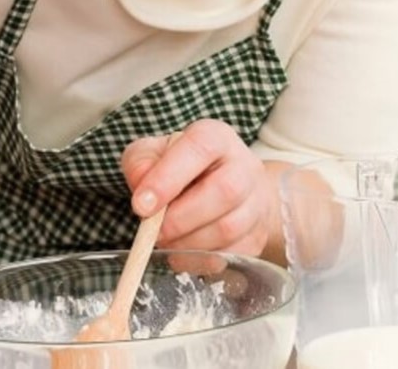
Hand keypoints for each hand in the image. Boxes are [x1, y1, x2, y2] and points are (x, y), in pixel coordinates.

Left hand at [121, 120, 273, 256]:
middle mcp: (244, 165)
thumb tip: (141, 191)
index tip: (141, 206)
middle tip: (153, 231)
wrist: (221, 186)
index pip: (199, 149)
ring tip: (165, 241)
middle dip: (180, 218)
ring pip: (229, 228)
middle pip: (224, 191)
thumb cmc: (180, 167)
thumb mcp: (152, 153)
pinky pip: (234, 255)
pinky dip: (201, 260)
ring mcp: (256, 202)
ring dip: (189, 242)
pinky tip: (182, 252)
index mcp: (216, 137)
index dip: (168, 178)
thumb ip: (140, 164)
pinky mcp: (257, 235)